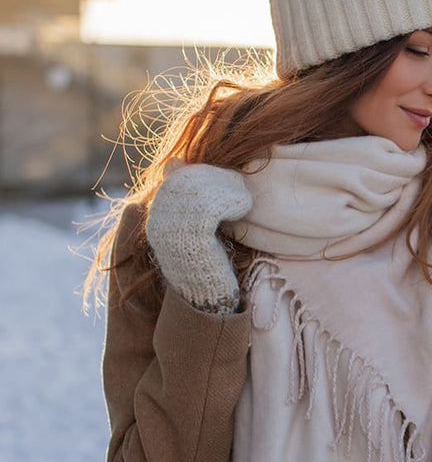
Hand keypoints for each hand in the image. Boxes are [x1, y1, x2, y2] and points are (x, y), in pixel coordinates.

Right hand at [145, 162, 252, 313]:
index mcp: (158, 216)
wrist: (213, 299)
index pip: (178, 176)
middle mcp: (158, 223)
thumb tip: (173, 161)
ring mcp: (171, 232)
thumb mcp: (200, 224)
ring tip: (243, 200)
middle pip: (187, 179)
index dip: (207, 174)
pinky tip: (242, 207)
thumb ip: (190, 196)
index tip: (231, 181)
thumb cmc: (212, 261)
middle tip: (240, 186)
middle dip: (217, 177)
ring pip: (199, 189)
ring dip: (228, 188)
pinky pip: (209, 207)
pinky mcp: (190, 241)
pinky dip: (231, 201)